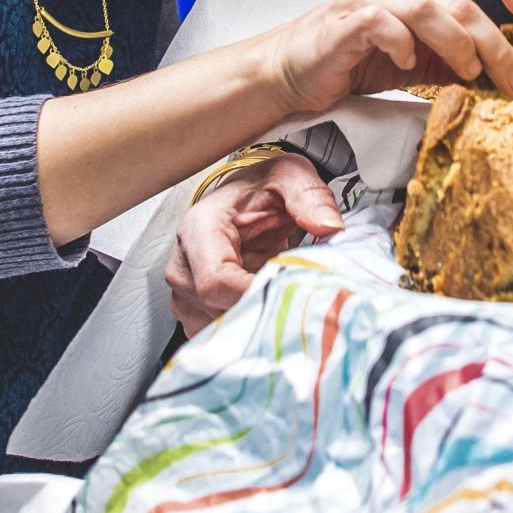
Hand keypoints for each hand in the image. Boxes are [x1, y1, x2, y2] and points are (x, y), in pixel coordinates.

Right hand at [165, 153, 343, 333]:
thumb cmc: (261, 188)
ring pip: (216, 329)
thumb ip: (309, 197)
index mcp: (200, 229)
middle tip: (295, 296)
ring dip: (254, 322)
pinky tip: (266, 309)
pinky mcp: (194, 311)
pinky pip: (216, 335)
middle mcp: (183, 264)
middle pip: (217, 310)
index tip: (292, 290)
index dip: (257, 294)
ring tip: (280, 300)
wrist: (246, 196)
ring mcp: (184, 292)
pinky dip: (245, 330)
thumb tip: (329, 226)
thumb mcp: (290, 176)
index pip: (217, 282)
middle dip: (261, 309)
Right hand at [256, 0, 512, 115]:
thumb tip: (500, 74)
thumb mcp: (416, 58)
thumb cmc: (355, 58)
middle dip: (495, 43)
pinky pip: (387, 26)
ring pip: (431, 10)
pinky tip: (406, 67)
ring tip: (468, 75)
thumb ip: (452, 58)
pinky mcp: (347, 20)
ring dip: (459, 46)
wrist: (291, 71)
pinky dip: (404, 47)